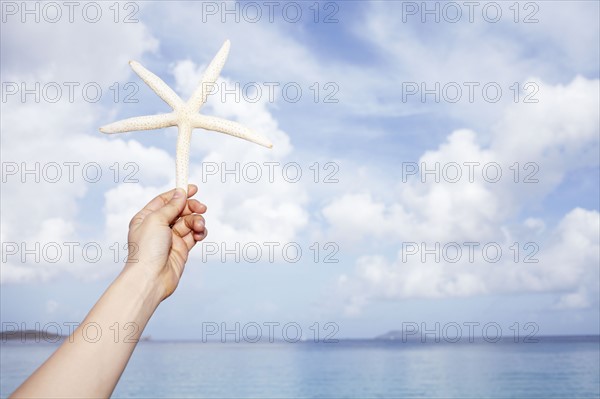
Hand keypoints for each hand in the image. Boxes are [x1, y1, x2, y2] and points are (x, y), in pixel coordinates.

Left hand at [124, 184, 206, 300]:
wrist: (151, 278)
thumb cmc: (147, 250)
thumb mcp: (156, 220)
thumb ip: (171, 206)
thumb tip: (181, 193)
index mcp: (147, 218)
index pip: (164, 200)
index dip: (179, 193)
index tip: (194, 188)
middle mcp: (158, 227)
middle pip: (179, 210)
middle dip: (192, 208)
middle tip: (202, 208)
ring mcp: (170, 239)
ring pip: (188, 222)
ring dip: (197, 221)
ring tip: (199, 226)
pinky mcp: (181, 249)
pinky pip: (193, 235)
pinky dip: (199, 232)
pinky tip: (200, 234)